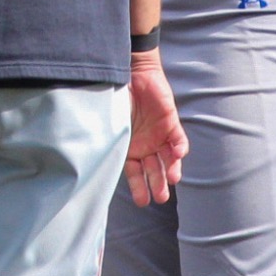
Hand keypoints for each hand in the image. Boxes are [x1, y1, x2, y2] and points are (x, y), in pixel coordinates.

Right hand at [123, 50, 188, 205]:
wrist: (132, 73)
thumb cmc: (117, 97)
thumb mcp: (110, 122)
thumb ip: (110, 138)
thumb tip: (96, 158)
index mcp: (130, 149)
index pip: (135, 173)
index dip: (139, 187)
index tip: (142, 202)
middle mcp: (146, 146)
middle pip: (153, 170)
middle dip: (157, 185)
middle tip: (160, 198)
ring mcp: (160, 136)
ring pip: (168, 159)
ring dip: (170, 170)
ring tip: (171, 180)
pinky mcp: (172, 124)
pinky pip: (179, 140)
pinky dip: (179, 148)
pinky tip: (177, 155)